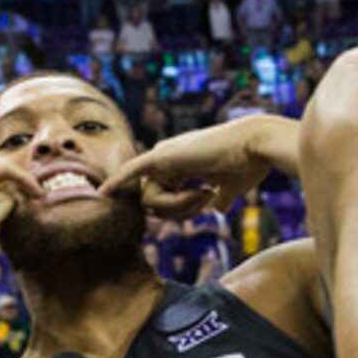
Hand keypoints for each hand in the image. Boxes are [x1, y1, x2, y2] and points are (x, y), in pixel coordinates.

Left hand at [99, 116, 296, 221]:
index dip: (182, 210)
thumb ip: (220, 198)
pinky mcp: (162, 157)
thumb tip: (218, 208)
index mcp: (180, 164)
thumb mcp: (230, 187)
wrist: (256, 146)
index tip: (207, 200)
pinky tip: (101, 194)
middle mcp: (167, 157)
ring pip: (152, 201)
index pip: (165, 202)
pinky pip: (132, 172)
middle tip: (205, 197)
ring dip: (179, 205)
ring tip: (204, 191)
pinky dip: (117, 182)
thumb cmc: (248, 164)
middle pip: (154, 204)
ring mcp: (163, 155)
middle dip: (178, 211)